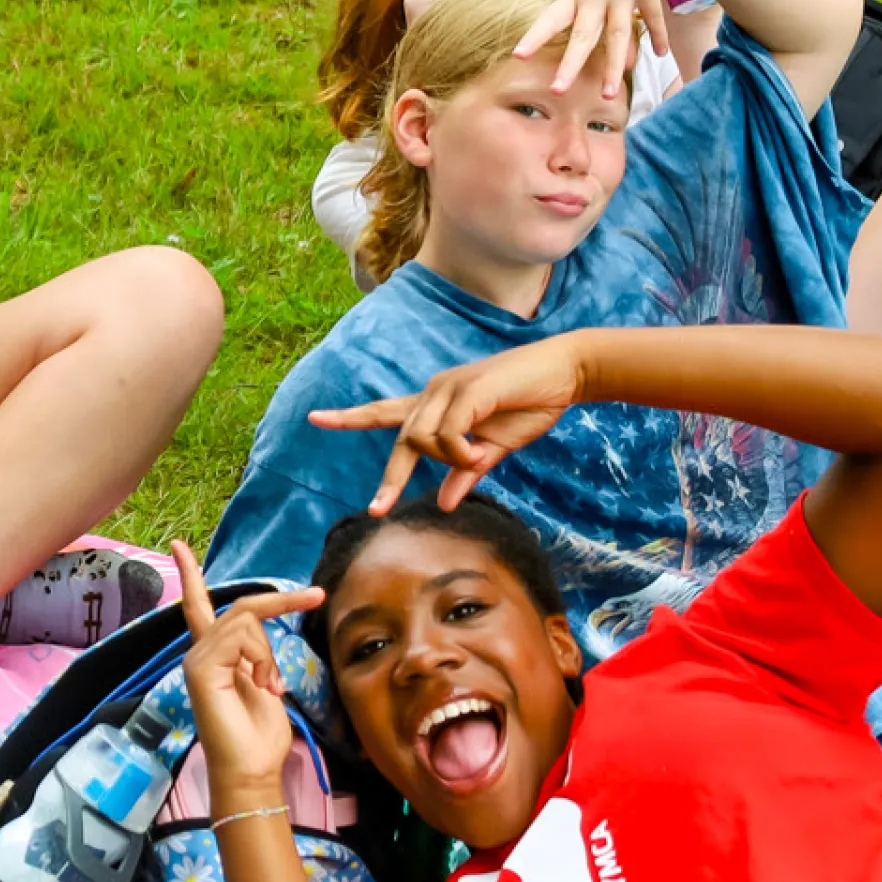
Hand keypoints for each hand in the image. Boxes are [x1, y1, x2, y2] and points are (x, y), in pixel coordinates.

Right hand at [171, 541, 314, 803]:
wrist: (251, 771)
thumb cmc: (259, 737)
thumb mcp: (264, 684)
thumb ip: (257, 656)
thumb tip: (262, 640)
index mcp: (213, 656)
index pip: (197, 607)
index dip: (192, 576)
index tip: (179, 544)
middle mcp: (199, 654)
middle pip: (240, 607)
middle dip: (282, 601)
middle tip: (317, 596)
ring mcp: (196, 660)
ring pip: (244, 620)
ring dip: (270, 651)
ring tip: (271, 686)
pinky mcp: (201, 668)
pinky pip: (240, 635)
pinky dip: (261, 657)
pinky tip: (262, 686)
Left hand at [308, 336, 592, 515]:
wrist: (565, 373)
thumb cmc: (530, 404)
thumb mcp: (493, 448)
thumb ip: (467, 472)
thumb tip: (445, 503)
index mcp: (438, 404)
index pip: (384, 411)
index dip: (350, 416)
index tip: (316, 418)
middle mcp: (435, 393)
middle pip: (401, 439)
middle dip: (391, 478)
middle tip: (379, 508)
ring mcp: (449, 389)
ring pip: (421, 439)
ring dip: (448, 459)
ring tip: (479, 458)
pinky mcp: (468, 390)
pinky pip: (448, 434)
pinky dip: (461, 452)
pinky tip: (480, 452)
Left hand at [513, 0, 683, 102]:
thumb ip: (595, 15)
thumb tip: (610, 55)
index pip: (551, 18)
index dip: (535, 36)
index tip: (518, 55)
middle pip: (583, 34)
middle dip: (570, 63)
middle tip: (557, 90)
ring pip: (618, 35)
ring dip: (614, 66)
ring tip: (609, 93)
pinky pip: (652, 19)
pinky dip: (657, 37)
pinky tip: (659, 54)